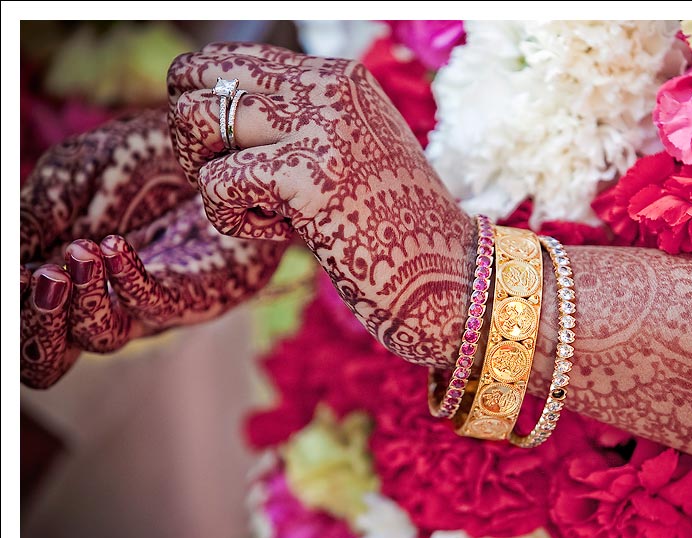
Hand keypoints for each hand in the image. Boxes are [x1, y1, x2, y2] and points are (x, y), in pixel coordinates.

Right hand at [21, 111, 282, 388]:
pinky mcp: (200, 293)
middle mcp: (103, 302)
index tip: (16, 272)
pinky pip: (156, 307)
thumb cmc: (146, 160)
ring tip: (77, 254)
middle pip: (50, 357)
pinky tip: (112, 246)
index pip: (24, 322)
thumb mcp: (75, 177)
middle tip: (34, 278)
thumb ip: (35, 217)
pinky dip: (127, 280)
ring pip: (100, 338)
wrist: (223, 142)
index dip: (15, 311)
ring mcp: (151, 303)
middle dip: (33, 327)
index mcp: (67, 280)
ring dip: (77, 303)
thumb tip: (8, 262)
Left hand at [168, 43, 474, 366]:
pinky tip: (280, 235)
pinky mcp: (309, 178)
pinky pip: (216, 184)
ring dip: (208, 176)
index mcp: (339, 78)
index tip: (228, 152)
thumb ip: (300, 122)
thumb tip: (215, 108)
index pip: (228, 59)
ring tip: (259, 210)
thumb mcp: (354, 153)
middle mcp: (328, 87)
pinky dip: (232, 219)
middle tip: (230, 182)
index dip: (203, 104)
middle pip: (197, 79)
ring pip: (196, 121)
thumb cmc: (398, 227)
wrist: (451, 277)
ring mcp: (321, 128)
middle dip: (193, 138)